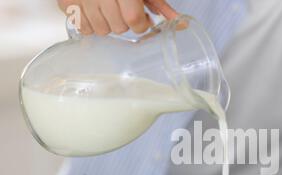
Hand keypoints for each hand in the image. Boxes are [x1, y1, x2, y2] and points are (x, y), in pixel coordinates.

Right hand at [57, 0, 177, 34]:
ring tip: (108, 10)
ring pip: (99, 30)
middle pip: (117, 28)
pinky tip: (93, 10)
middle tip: (123, 10)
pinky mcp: (66, 1)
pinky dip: (88, 22)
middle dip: (124, 23)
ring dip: (106, 24)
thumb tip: (180, 25)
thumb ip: (160, 5)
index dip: (140, 23)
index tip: (141, 19)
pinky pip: (80, 26)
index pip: (134, 20)